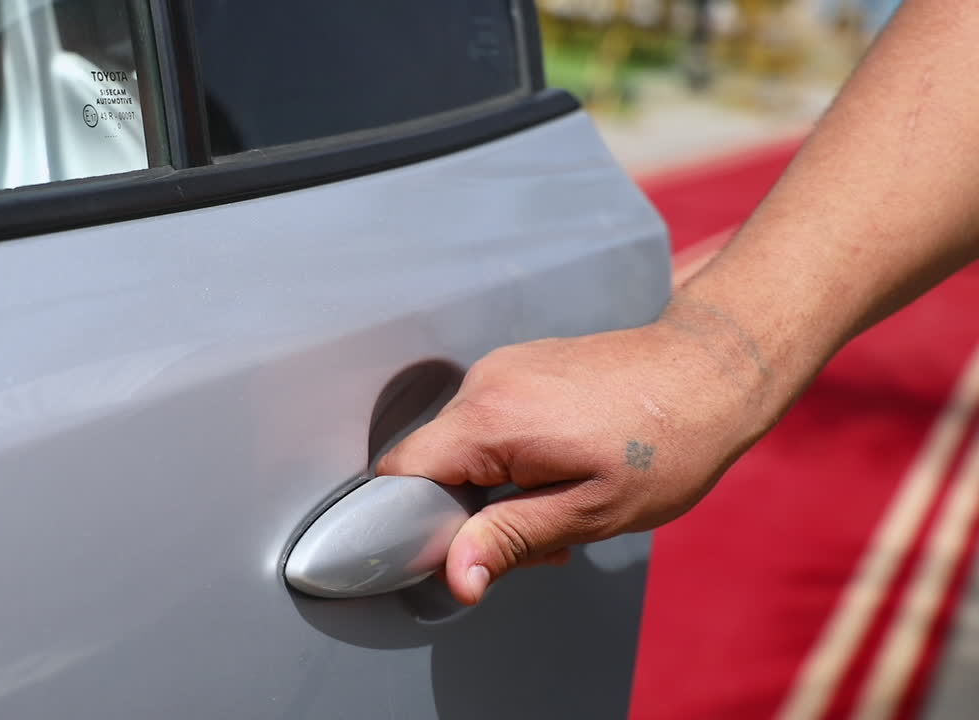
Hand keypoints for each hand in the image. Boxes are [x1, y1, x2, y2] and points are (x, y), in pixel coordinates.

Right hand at [377, 311, 775, 604]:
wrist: (711, 370)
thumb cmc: (666, 445)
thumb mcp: (590, 512)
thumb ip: (510, 539)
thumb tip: (454, 578)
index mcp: (491, 417)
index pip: (401, 473)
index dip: (413, 521)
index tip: (458, 550)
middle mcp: (484, 383)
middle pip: (432, 463)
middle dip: (468, 511)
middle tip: (537, 535)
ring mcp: (501, 368)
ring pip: (461, 445)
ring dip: (494, 485)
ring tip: (560, 499)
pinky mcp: (519, 365)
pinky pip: (487, 421)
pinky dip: (510, 455)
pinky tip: (562, 467)